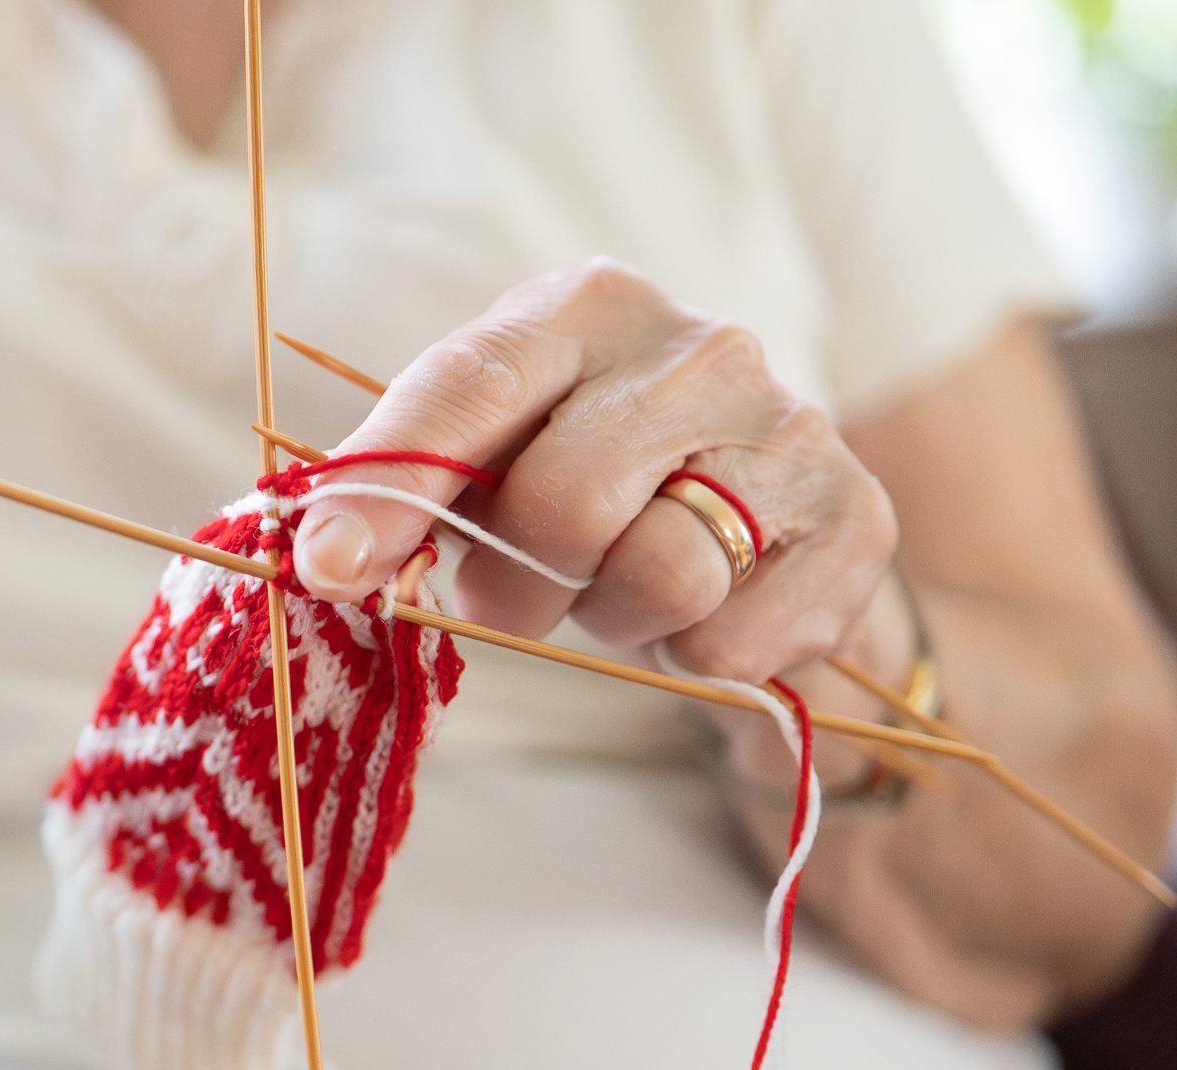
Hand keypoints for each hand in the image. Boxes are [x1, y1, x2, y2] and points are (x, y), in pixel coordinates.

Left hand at [293, 259, 897, 691]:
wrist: (756, 526)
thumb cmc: (587, 479)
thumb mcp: (492, 456)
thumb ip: (408, 484)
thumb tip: (320, 553)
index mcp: (584, 308)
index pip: (470, 386)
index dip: (391, 483)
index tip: (329, 567)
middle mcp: (699, 347)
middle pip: (565, 505)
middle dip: (520, 580)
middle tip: (523, 589)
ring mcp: (791, 428)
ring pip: (658, 577)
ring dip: (613, 616)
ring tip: (622, 585)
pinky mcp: (856, 519)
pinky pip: (731, 638)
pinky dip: (694, 655)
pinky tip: (703, 604)